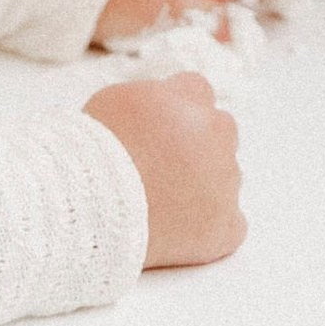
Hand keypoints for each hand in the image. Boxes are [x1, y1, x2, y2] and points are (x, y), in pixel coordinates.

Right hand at [83, 70, 245, 265]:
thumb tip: (161, 111)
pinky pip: (229, 224)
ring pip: (224, 179)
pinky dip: (208, 229)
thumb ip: (153, 99)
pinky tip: (177, 232)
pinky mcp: (226, 225)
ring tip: (159, 205)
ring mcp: (226, 181)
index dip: (176, 113)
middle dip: (196, 147)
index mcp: (191, 99)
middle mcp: (218, 134)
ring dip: (201, 187)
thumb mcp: (116, 101)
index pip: (198, 93)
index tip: (158, 132)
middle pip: (218, 133)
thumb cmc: (95, 152)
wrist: (95, 204)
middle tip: (159, 169)